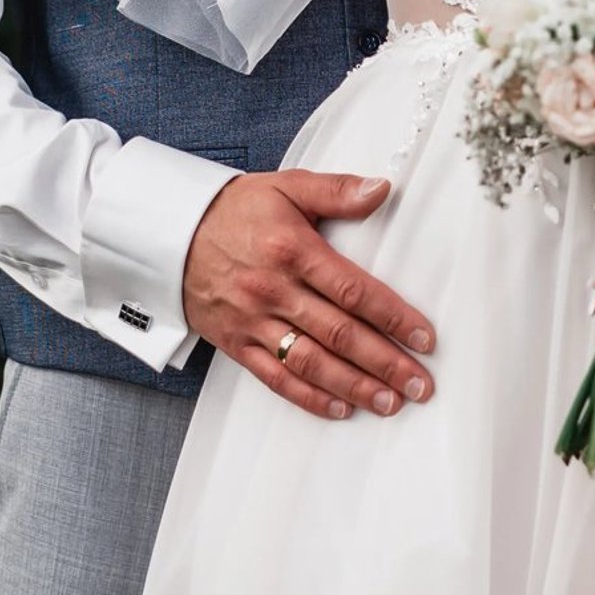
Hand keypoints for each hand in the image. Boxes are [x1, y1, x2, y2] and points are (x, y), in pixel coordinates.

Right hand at [182, 169, 435, 420]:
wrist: (170, 233)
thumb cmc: (233, 210)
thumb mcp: (286, 186)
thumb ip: (336, 191)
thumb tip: (381, 189)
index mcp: (293, 250)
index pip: (354, 291)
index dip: (393, 317)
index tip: (424, 338)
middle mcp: (274, 290)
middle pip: (339, 334)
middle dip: (385, 363)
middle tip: (419, 384)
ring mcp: (254, 321)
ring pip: (312, 362)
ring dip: (354, 387)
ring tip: (390, 402)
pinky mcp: (236, 343)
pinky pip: (275, 378)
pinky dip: (309, 397)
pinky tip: (339, 408)